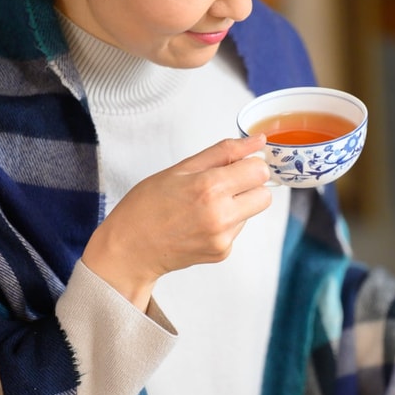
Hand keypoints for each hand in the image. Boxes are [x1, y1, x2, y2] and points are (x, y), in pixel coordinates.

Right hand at [82, 135, 271, 308]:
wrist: (129, 249)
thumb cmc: (147, 205)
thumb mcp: (181, 169)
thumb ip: (224, 152)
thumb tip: (258, 141)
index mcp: (209, 187)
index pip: (260, 171)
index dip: (249, 165)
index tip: (234, 166)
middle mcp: (221, 215)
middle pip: (265, 195)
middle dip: (250, 186)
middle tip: (222, 185)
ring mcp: (223, 238)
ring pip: (252, 212)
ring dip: (237, 205)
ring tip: (203, 207)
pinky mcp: (222, 252)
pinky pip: (238, 229)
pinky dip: (226, 223)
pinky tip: (200, 223)